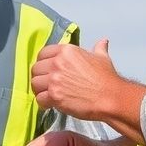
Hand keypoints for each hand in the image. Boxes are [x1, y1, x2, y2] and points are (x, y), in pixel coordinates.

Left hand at [31, 39, 145, 143]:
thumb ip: (98, 49)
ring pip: (34, 84)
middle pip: (35, 69)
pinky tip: (50, 104)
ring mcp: (54, 79)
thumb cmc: (107, 78)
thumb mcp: (102, 58)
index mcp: (66, 51)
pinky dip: (43, 103)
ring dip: (40, 91)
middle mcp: (57, 62)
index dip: (43, 63)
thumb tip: (103, 41)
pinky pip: (39, 99)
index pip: (42, 53)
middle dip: (40, 77)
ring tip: (48, 95)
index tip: (47, 71)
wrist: (111, 97)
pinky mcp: (54, 95)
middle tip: (48, 85)